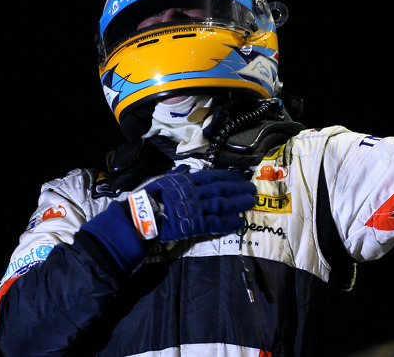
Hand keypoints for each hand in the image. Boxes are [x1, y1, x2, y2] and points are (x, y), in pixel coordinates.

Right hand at [129, 166, 255, 242]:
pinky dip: (229, 222)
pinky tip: (239, 222)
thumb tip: (185, 169)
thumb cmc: (149, 195)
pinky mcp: (196, 224)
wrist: (141, 214)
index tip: (240, 177)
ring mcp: (197, 208)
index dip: (229, 177)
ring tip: (251, 202)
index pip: (213, 176)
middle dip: (239, 189)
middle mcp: (195, 192)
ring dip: (238, 203)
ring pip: (223, 204)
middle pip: (222, 189)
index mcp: (188, 181)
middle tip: (252, 189)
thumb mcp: (162, 179)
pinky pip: (216, 223)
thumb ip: (176, 174)